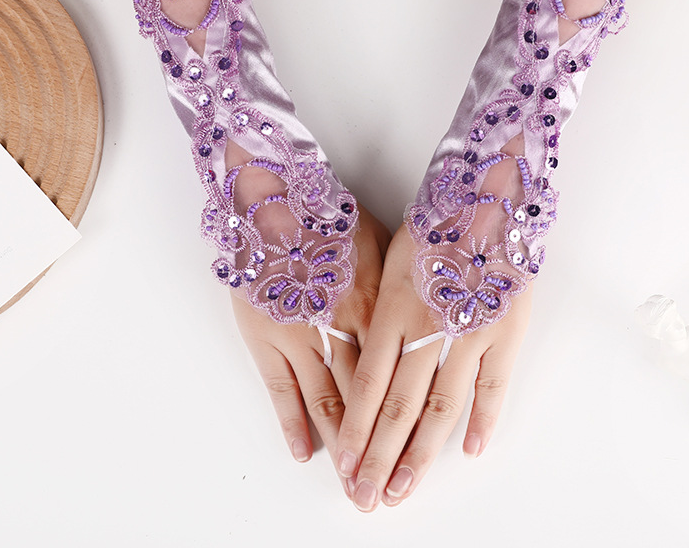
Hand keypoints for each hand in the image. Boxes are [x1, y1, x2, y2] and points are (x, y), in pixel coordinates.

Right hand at [231, 205, 388, 474]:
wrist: (277, 198)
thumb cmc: (332, 215)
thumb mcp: (382, 243)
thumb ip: (399, 287)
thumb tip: (421, 312)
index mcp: (376, 308)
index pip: (396, 380)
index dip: (404, 423)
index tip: (415, 457)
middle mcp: (343, 329)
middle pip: (365, 402)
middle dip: (375, 450)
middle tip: (382, 490)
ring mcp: (302, 336)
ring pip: (326, 402)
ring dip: (340, 447)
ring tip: (350, 485)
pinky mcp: (266, 335)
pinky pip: (281, 388)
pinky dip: (292, 422)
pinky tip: (303, 451)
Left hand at [335, 225, 531, 511]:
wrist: (485, 195)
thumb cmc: (430, 221)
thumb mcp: (387, 258)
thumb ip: (375, 309)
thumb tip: (360, 352)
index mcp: (391, 308)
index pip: (367, 385)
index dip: (353, 429)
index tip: (341, 464)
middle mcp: (426, 327)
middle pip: (398, 406)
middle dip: (378, 456)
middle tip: (366, 497)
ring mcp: (468, 332)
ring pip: (440, 405)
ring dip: (421, 453)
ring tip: (403, 488)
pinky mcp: (504, 329)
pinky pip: (492, 384)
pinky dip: (481, 420)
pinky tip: (468, 450)